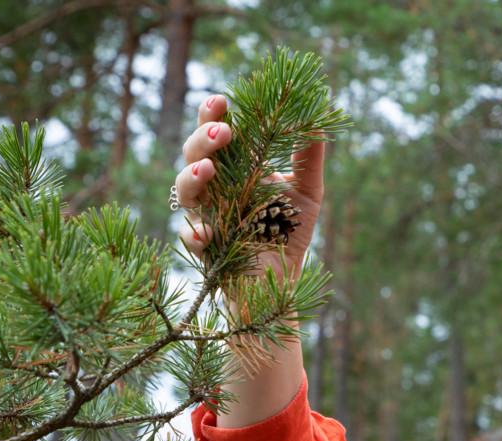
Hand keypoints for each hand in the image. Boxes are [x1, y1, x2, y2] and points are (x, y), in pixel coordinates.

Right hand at [175, 94, 325, 279]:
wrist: (284, 278)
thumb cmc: (291, 232)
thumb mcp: (308, 191)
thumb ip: (308, 157)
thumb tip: (317, 117)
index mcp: (236, 168)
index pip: (217, 133)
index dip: (212, 114)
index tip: (222, 100)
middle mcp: (216, 188)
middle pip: (193, 154)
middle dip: (202, 139)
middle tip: (222, 132)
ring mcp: (207, 216)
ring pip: (184, 191)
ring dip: (190, 177)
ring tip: (208, 170)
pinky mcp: (206, 247)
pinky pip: (190, 237)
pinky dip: (196, 233)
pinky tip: (209, 232)